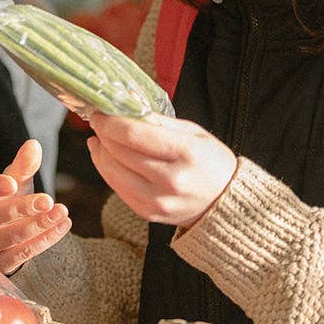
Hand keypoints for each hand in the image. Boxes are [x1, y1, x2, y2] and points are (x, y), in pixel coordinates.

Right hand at [0, 139, 71, 273]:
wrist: (0, 237)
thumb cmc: (2, 202)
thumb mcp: (11, 182)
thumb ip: (22, 165)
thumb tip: (34, 145)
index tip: (12, 183)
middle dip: (22, 208)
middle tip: (48, 200)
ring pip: (11, 237)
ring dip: (39, 224)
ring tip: (62, 212)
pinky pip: (23, 254)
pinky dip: (46, 239)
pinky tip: (63, 225)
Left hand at [87, 113, 237, 227]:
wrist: (226, 203)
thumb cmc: (211, 162)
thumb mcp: (194, 134)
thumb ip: (160, 122)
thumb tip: (127, 110)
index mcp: (185, 153)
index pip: (134, 135)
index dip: (110, 123)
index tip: (99, 114)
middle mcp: (170, 180)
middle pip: (120, 153)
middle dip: (103, 135)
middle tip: (98, 123)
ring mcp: (158, 201)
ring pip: (113, 173)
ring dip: (100, 154)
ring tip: (99, 140)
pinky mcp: (149, 214)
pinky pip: (118, 190)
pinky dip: (108, 171)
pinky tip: (107, 159)